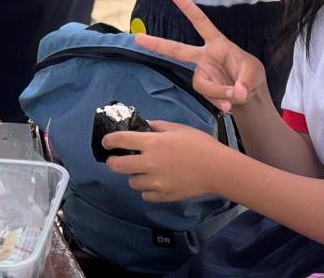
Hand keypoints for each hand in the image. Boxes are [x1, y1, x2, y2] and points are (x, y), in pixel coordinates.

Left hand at [105, 120, 224, 201]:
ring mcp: (155, 182)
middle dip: (113, 162)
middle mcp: (149, 164)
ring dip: (135, 175)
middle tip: (117, 159)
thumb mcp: (178, 128)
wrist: (217, 169)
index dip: (109, 140)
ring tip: (145, 171)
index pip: (120, 140)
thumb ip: (157, 127)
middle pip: (118, 166)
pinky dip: (147, 189)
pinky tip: (156, 182)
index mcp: (152, 143)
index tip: (106, 142)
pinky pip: (145, 195)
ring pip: (132, 182)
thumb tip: (143, 126)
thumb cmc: (199, 144)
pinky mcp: (163, 196)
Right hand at [134, 0, 266, 113]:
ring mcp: (202, 74)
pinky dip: (220, 102)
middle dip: (157, 43)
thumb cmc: (250, 76)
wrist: (249, 98)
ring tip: (235, 96)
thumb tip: (236, 93)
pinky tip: (229, 107)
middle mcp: (204, 57)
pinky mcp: (204, 90)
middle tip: (138, 38)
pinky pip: (207, 97)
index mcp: (216, 43)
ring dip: (218, 91)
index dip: (188, 8)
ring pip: (201, 83)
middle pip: (176, 50)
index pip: (201, 23)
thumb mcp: (254, 73)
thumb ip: (246, 81)